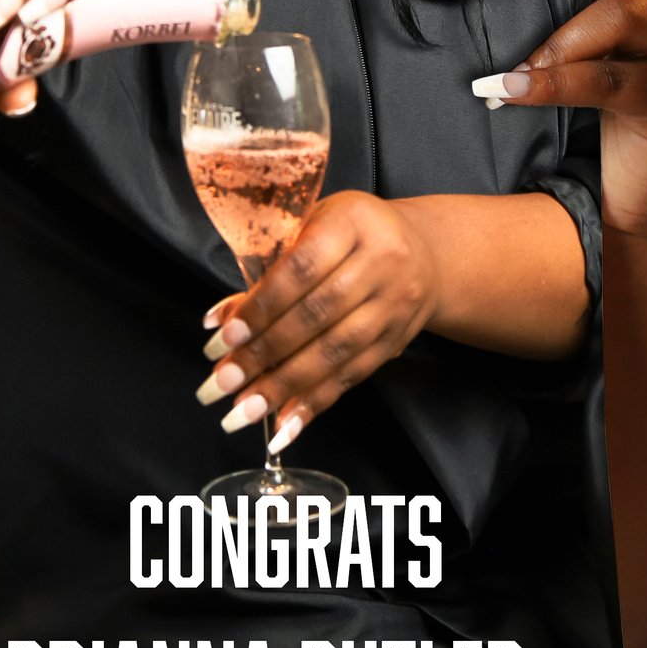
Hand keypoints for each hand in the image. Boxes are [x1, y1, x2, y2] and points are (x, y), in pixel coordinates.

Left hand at [196, 191, 441, 454]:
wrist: (425, 254)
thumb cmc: (347, 236)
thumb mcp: (309, 229)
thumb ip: (268, 269)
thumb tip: (220, 321)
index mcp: (352, 223)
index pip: (302, 269)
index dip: (262, 306)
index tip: (225, 338)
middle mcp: (381, 263)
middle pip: (317, 316)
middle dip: (264, 354)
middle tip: (221, 382)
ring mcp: (394, 305)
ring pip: (336, 352)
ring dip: (285, 387)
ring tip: (243, 411)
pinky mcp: (397, 340)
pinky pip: (353, 376)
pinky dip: (315, 402)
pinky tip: (283, 425)